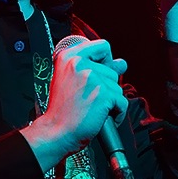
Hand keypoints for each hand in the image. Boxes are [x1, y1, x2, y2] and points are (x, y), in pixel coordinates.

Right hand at [21, 39, 127, 170]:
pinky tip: (102, 117)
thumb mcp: (72, 81)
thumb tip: (121, 63)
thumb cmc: (62, 110)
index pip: (103, 46)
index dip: (106, 60)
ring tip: (91, 109)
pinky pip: (122, 102)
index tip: (100, 74)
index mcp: (68, 56)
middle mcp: (79, 63)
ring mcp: (92, 77)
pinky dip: (117, 113)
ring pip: (117, 86)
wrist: (55, 132)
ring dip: (110, 101)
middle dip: (106, 88)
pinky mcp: (103, 93)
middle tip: (88, 100)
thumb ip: (97, 68)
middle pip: (112, 70)